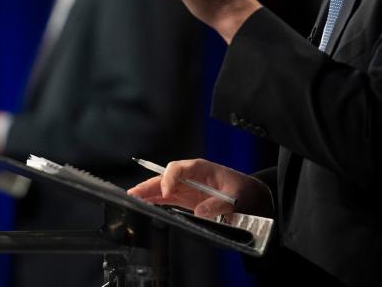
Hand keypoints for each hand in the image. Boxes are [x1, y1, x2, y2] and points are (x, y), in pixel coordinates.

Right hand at [127, 158, 273, 218]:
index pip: (178, 168)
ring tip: (132, 200)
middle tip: (134, 194)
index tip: (166, 191)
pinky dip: (154, 201)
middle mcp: (189, 176)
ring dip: (147, 193)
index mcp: (200, 168)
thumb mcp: (234, 196)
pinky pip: (166, 198)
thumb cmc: (243, 190)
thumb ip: (217, 204)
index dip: (169, 178)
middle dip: (149, 185)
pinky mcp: (185, 197)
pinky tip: (144, 206)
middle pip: (164, 177)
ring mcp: (186, 186)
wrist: (249, 195)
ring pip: (162, 187)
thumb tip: (199, 212)